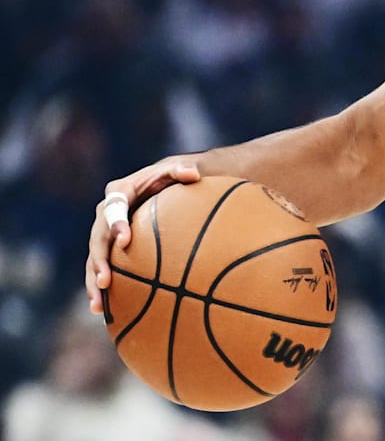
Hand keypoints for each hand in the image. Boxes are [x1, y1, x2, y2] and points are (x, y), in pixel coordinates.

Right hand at [85, 157, 201, 314]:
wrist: (160, 187)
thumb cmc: (170, 179)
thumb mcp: (176, 172)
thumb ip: (182, 170)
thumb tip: (194, 174)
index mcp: (119, 192)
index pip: (114, 208)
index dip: (117, 224)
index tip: (125, 240)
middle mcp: (105, 213)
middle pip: (97, 239)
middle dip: (99, 260)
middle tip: (106, 281)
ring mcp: (104, 232)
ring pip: (93, 259)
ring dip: (93, 281)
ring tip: (98, 303)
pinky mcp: (108, 248)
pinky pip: (100, 268)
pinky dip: (99, 287)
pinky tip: (102, 310)